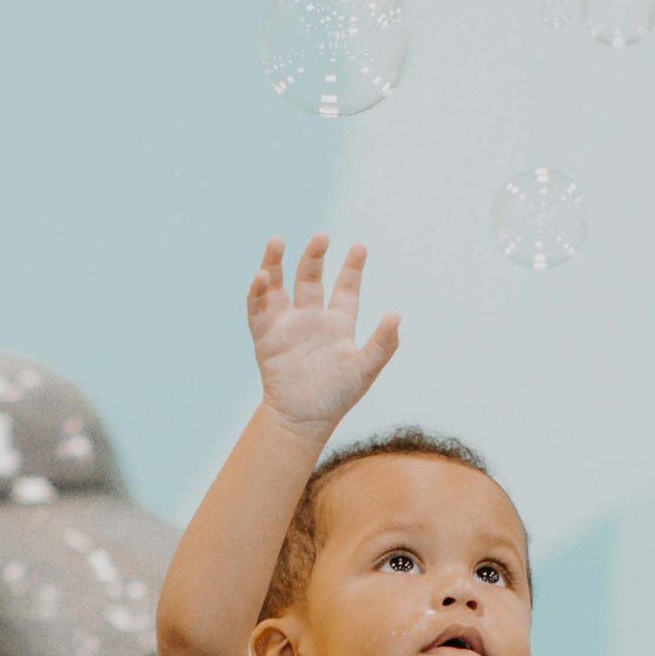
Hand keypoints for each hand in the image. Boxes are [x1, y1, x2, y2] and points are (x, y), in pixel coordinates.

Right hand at [247, 232, 400, 431]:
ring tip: (277, 240)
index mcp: (338, 324)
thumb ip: (383, 343)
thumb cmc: (337, 396)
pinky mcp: (265, 336)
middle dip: (315, 257)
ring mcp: (286, 324)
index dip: (352, 268)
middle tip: (322, 237)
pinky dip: (257, 291)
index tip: (360, 247)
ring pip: (278, 286)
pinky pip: (258, 308)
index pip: (346, 289)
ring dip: (276, 263)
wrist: (303, 419)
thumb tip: (397, 314)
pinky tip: (262, 275)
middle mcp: (311, 318)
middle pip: (311, 279)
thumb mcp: (365, 368)